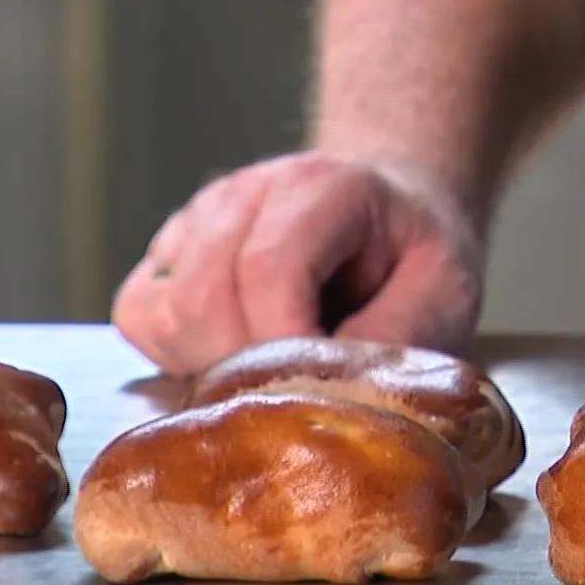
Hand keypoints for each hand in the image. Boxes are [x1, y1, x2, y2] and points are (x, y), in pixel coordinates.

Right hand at [111, 153, 483, 376]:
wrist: (393, 213)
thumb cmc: (417, 255)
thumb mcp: (443, 292)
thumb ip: (394, 338)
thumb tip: (325, 393)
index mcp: (320, 187)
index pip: (269, 268)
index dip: (285, 343)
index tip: (316, 391)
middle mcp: (245, 193)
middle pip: (205, 298)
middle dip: (247, 368)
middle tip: (295, 397)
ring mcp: (197, 219)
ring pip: (162, 312)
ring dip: (209, 366)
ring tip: (269, 378)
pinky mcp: (169, 253)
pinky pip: (141, 315)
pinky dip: (176, 354)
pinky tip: (231, 360)